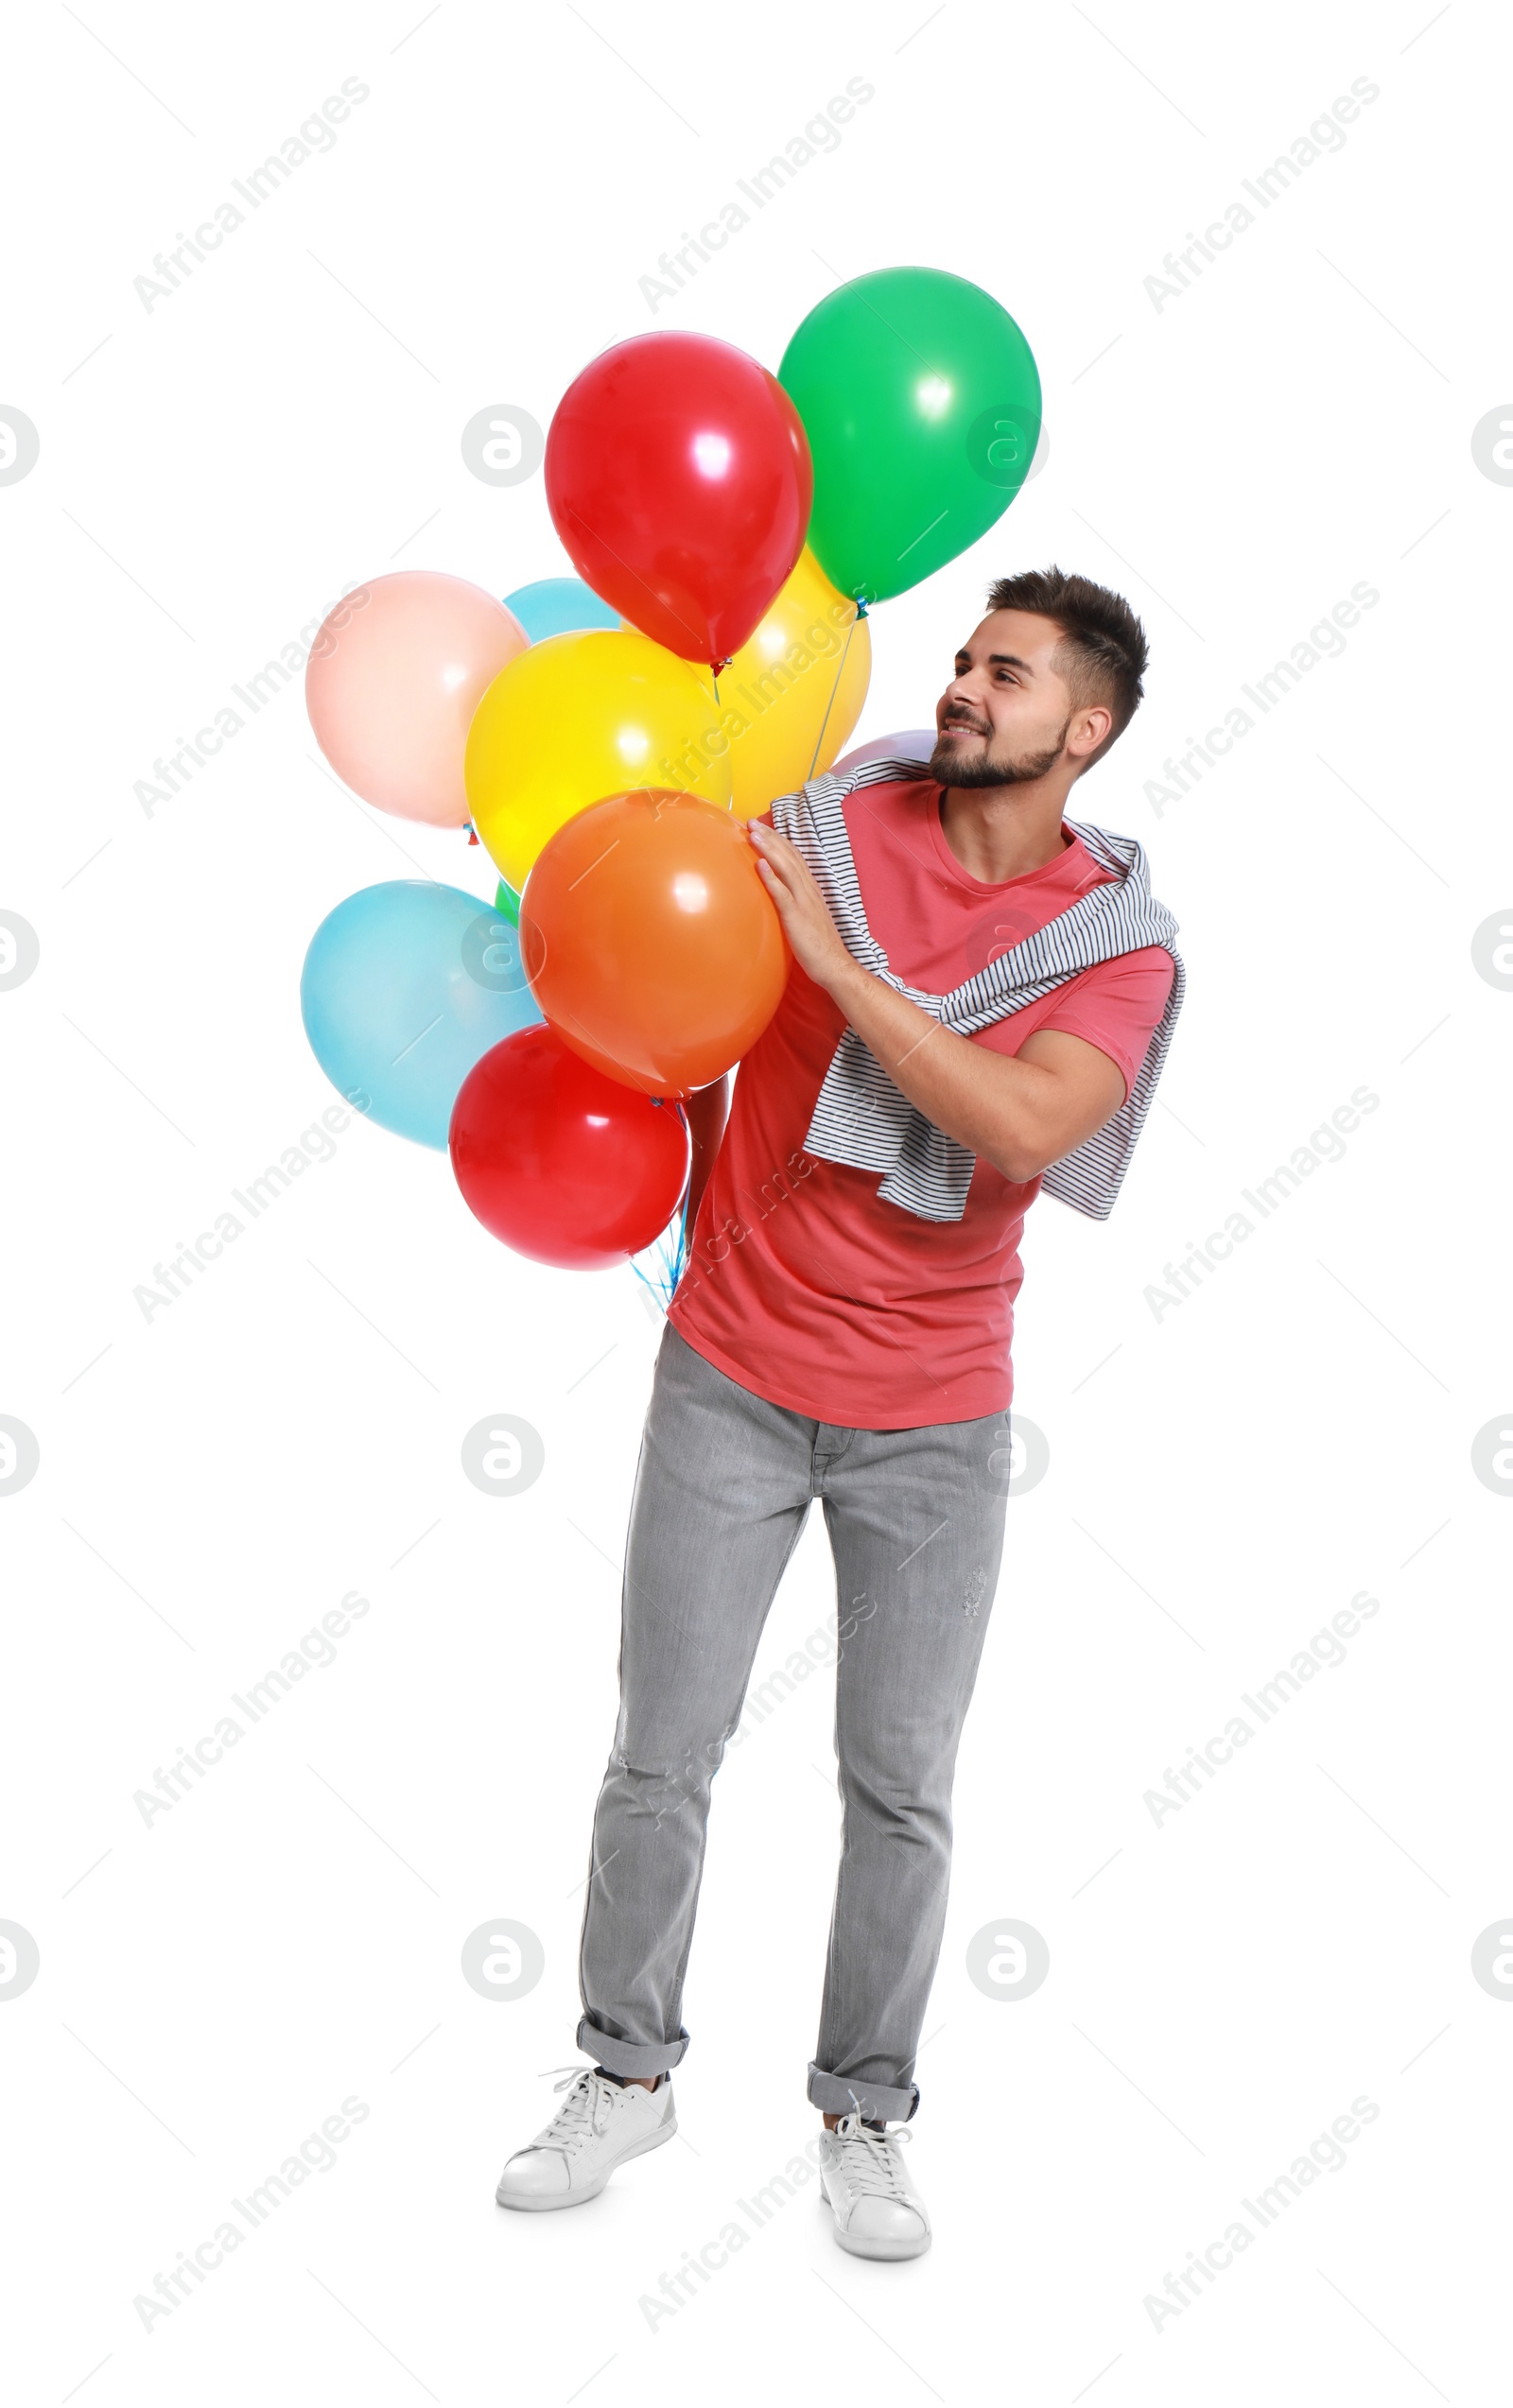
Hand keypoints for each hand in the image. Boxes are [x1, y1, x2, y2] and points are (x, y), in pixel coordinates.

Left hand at [746, 821, 853, 994]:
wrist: (834, 965)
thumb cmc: (819, 945)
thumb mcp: (807, 917)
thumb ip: (796, 902)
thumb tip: (781, 895)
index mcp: (811, 889)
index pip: (795, 858)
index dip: (779, 841)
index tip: (764, 828)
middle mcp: (809, 890)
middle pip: (789, 857)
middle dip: (771, 838)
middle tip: (752, 822)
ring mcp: (804, 902)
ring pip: (786, 869)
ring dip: (769, 850)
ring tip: (754, 835)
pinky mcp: (797, 917)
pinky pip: (783, 894)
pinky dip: (772, 878)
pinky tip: (760, 865)